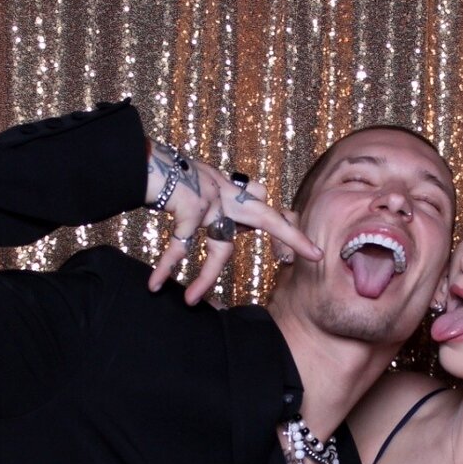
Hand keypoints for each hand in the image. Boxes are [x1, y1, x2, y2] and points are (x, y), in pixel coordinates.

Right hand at [144, 140, 322, 303]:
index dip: (287, 231)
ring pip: (220, 248)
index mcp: (232, 194)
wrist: (146, 162)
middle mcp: (227, 196)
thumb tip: (241, 213)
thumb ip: (225, 206)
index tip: (302, 253)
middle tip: (316, 255)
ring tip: (191, 301)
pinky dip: (164, 267)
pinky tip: (154, 284)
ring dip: (205, 279)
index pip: (268, 212)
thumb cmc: (172, 178)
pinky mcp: (190, 207)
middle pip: (268, 217)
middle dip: (291, 236)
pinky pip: (178, 247)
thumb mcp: (205, 188)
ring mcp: (211, 201)